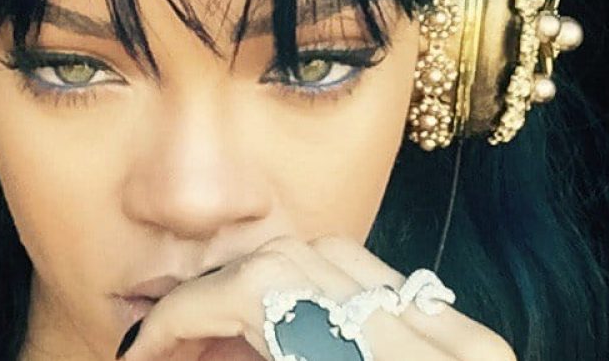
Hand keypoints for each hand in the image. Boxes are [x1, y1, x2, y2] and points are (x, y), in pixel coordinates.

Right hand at [118, 235, 516, 359]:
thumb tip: (166, 356)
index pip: (256, 290)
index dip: (180, 318)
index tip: (139, 355)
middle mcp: (437, 341)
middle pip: (290, 264)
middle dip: (212, 303)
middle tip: (172, 353)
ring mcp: (463, 336)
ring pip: (332, 257)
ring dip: (261, 290)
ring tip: (219, 342)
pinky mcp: (469, 341)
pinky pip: (377, 283)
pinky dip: (319, 295)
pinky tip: (285, 331)